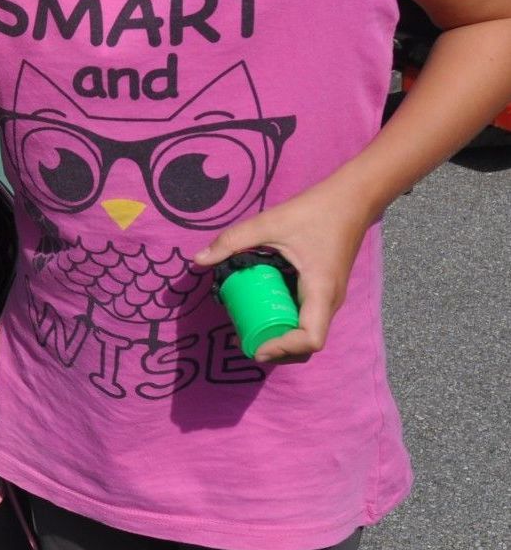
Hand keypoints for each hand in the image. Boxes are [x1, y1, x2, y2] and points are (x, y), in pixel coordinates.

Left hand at [191, 181, 370, 363]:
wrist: (352, 200)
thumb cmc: (314, 212)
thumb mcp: (269, 224)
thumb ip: (233, 240)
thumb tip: (198, 260)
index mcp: (321, 291)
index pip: (311, 339)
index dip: (284, 349)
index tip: (255, 347)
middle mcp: (331, 301)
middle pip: (308, 344)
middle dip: (278, 350)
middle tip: (245, 341)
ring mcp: (331, 298)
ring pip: (309, 332)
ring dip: (283, 338)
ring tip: (250, 331)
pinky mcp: (326, 290)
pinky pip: (309, 317)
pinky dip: (288, 323)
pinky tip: (264, 310)